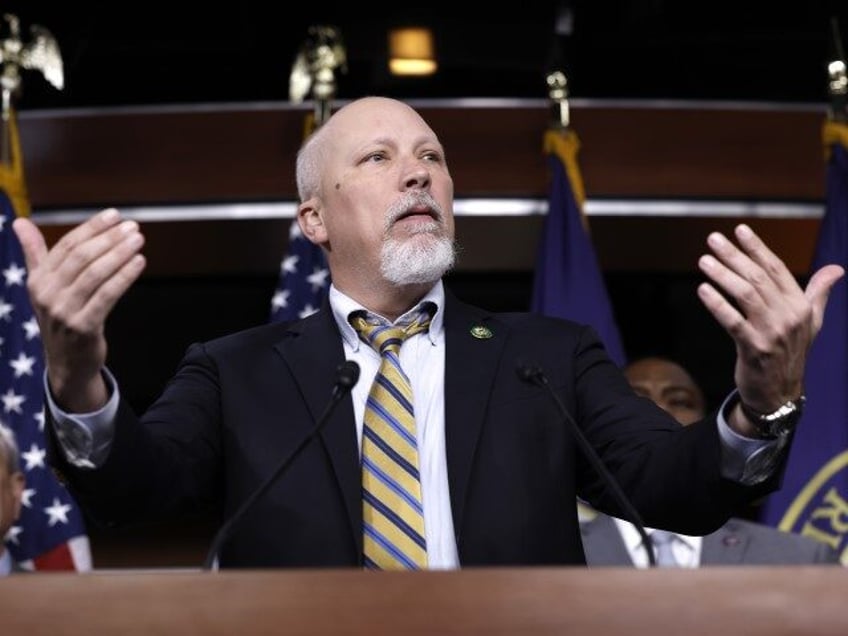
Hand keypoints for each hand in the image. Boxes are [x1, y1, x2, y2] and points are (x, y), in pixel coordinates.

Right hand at [13, 208, 145, 411]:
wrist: (67, 363)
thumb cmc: (61, 317)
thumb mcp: (43, 286)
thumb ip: (35, 253)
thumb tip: (19, 222)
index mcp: (38, 280)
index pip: (66, 246)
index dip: (92, 228)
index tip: (114, 215)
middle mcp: (47, 294)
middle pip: (81, 257)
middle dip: (109, 239)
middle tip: (132, 227)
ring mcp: (64, 311)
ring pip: (95, 274)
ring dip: (119, 254)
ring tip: (138, 241)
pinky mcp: (83, 327)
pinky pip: (107, 296)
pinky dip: (124, 277)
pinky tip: (139, 263)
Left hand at [696, 224, 843, 433]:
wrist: (780, 394)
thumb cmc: (791, 353)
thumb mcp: (811, 323)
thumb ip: (818, 293)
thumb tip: (837, 270)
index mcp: (801, 306)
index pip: (777, 269)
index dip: (758, 248)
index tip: (740, 230)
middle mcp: (789, 316)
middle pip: (758, 278)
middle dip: (734, 256)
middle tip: (713, 239)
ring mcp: (772, 333)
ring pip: (745, 295)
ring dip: (723, 275)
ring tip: (704, 260)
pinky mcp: (754, 349)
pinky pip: (733, 322)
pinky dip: (717, 305)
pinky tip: (703, 290)